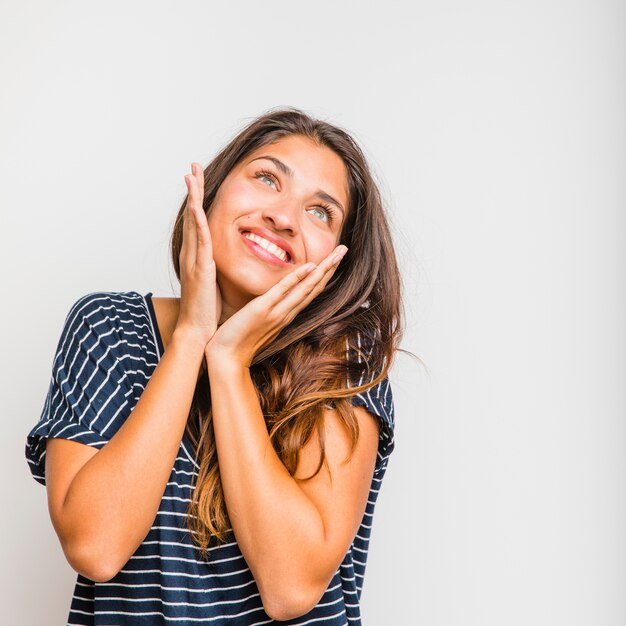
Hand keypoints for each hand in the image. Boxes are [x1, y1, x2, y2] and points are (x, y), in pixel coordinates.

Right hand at [175, 163, 221, 345]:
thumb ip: (215, 267)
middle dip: (193, 190)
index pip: (198, 222)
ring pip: (193, 222)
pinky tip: (195, 206)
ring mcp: (194, 260)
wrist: (198, 330)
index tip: (200, 180)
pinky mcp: (200, 269)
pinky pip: (199, 241)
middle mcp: (193, 254)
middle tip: (192, 166)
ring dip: (192, 197)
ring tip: (191, 175)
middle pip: (192, 215)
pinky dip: (196, 222)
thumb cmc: (207, 310)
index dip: (199, 200)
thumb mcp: (214, 282)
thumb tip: (224, 259)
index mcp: (198, 257)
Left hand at [204, 245, 347, 367]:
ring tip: (337, 253)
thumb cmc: (239, 339)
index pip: (311, 290)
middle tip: (344, 248)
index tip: (335, 258)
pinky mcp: (263, 310)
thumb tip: (273, 296)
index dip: (325, 274)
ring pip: (307, 288)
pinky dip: (298, 278)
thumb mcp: (259, 320)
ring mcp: (277, 312)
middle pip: (315, 287)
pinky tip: (310, 266)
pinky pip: (283, 291)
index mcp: (287, 313)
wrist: (228, 358)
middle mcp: (287, 312)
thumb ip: (270, 308)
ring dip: (324, 269)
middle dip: (331, 267)